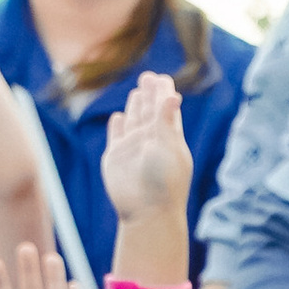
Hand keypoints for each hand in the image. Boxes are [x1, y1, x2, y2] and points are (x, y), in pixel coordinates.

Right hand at [103, 74, 188, 222]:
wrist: (146, 212)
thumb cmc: (163, 181)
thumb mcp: (168, 147)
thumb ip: (167, 120)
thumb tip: (173, 95)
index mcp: (169, 138)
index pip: (167, 109)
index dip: (164, 93)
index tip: (162, 78)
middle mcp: (151, 141)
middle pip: (149, 111)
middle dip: (149, 94)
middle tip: (148, 76)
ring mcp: (132, 149)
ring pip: (133, 121)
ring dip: (135, 106)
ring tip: (138, 92)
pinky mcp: (115, 158)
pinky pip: (116, 136)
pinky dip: (117, 126)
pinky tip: (119, 117)